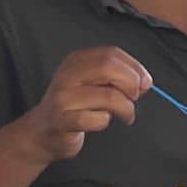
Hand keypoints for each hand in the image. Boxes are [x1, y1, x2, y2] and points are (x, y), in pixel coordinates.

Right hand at [21, 46, 152, 164]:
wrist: (41, 132)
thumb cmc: (74, 107)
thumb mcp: (92, 83)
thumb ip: (117, 77)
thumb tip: (145, 81)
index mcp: (76, 61)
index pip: (112, 53)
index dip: (134, 67)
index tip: (144, 82)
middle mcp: (68, 75)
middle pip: (108, 68)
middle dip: (131, 83)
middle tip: (135, 97)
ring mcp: (63, 98)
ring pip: (108, 96)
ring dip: (126, 108)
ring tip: (126, 115)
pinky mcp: (63, 121)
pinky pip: (96, 119)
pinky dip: (106, 121)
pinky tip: (101, 122)